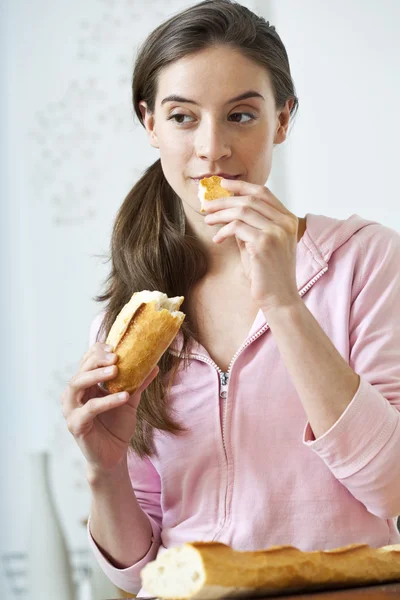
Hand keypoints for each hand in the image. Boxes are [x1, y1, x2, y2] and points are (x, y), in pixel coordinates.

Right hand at [60, 342, 158, 472]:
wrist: (114, 456)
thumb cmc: (117, 426)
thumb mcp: (130, 400)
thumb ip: (138, 383)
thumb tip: (155, 365)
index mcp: (84, 385)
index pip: (86, 361)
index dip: (98, 351)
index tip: (115, 346)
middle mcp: (73, 395)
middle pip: (80, 370)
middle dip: (97, 360)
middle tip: (116, 357)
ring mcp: (71, 409)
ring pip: (77, 385)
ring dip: (96, 375)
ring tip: (115, 370)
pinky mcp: (75, 425)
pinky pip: (89, 409)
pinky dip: (106, 401)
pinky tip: (124, 396)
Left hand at [203, 178, 300, 313]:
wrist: (279, 298)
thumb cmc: (268, 273)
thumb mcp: (260, 244)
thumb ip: (250, 226)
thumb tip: (229, 211)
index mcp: (288, 219)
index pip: (264, 192)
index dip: (241, 186)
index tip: (223, 185)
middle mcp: (285, 222)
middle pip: (250, 199)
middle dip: (225, 200)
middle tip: (207, 205)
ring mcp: (276, 232)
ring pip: (242, 211)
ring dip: (220, 214)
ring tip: (208, 220)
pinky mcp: (263, 243)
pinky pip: (237, 227)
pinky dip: (223, 231)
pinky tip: (217, 239)